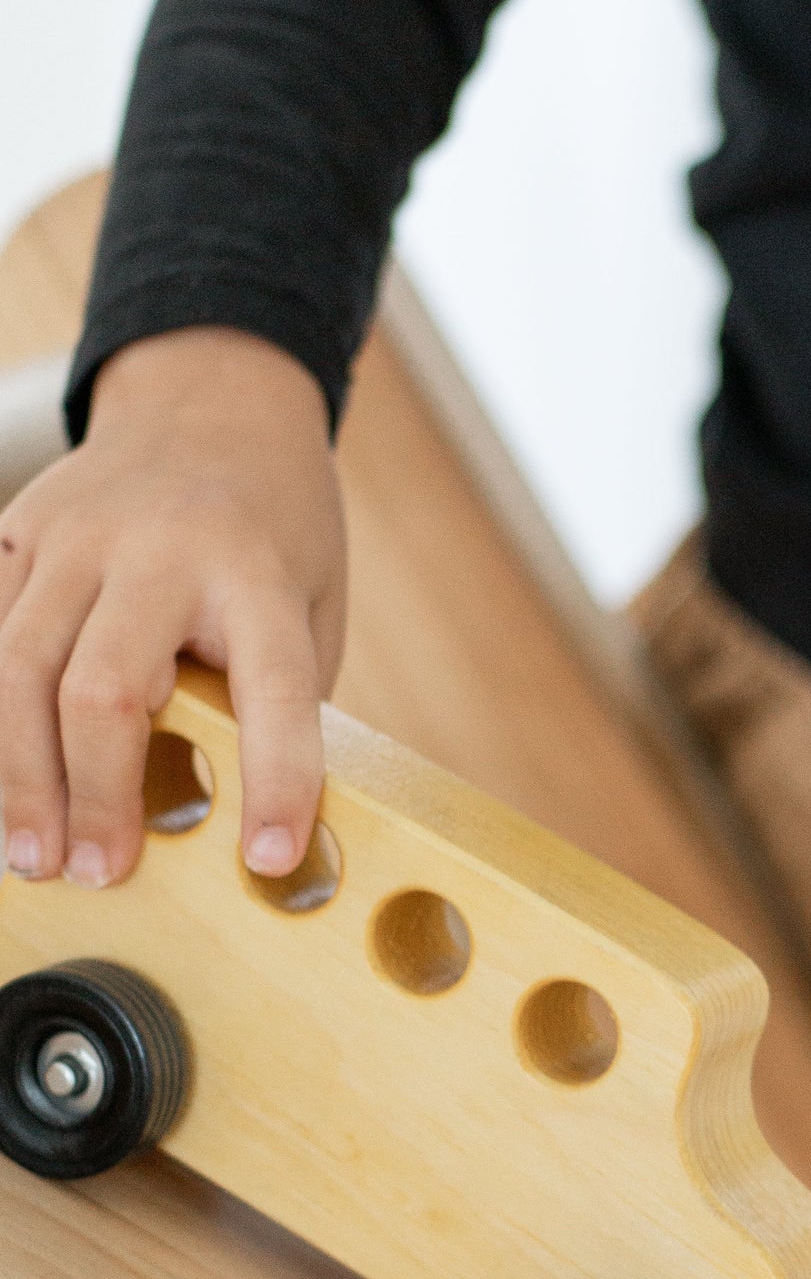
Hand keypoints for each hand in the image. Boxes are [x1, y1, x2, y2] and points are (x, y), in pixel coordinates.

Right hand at [0, 326, 346, 887]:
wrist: (212, 404)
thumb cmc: (273, 528)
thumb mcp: (313, 603)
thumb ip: (281, 696)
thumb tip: (248, 822)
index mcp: (257, 576)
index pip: (273, 692)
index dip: (275, 781)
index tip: (269, 858)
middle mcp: (160, 552)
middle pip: (102, 691)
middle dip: (96, 796)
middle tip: (98, 874)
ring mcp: (75, 537)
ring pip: (18, 668)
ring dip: (20, 776)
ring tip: (33, 853)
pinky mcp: (17, 532)